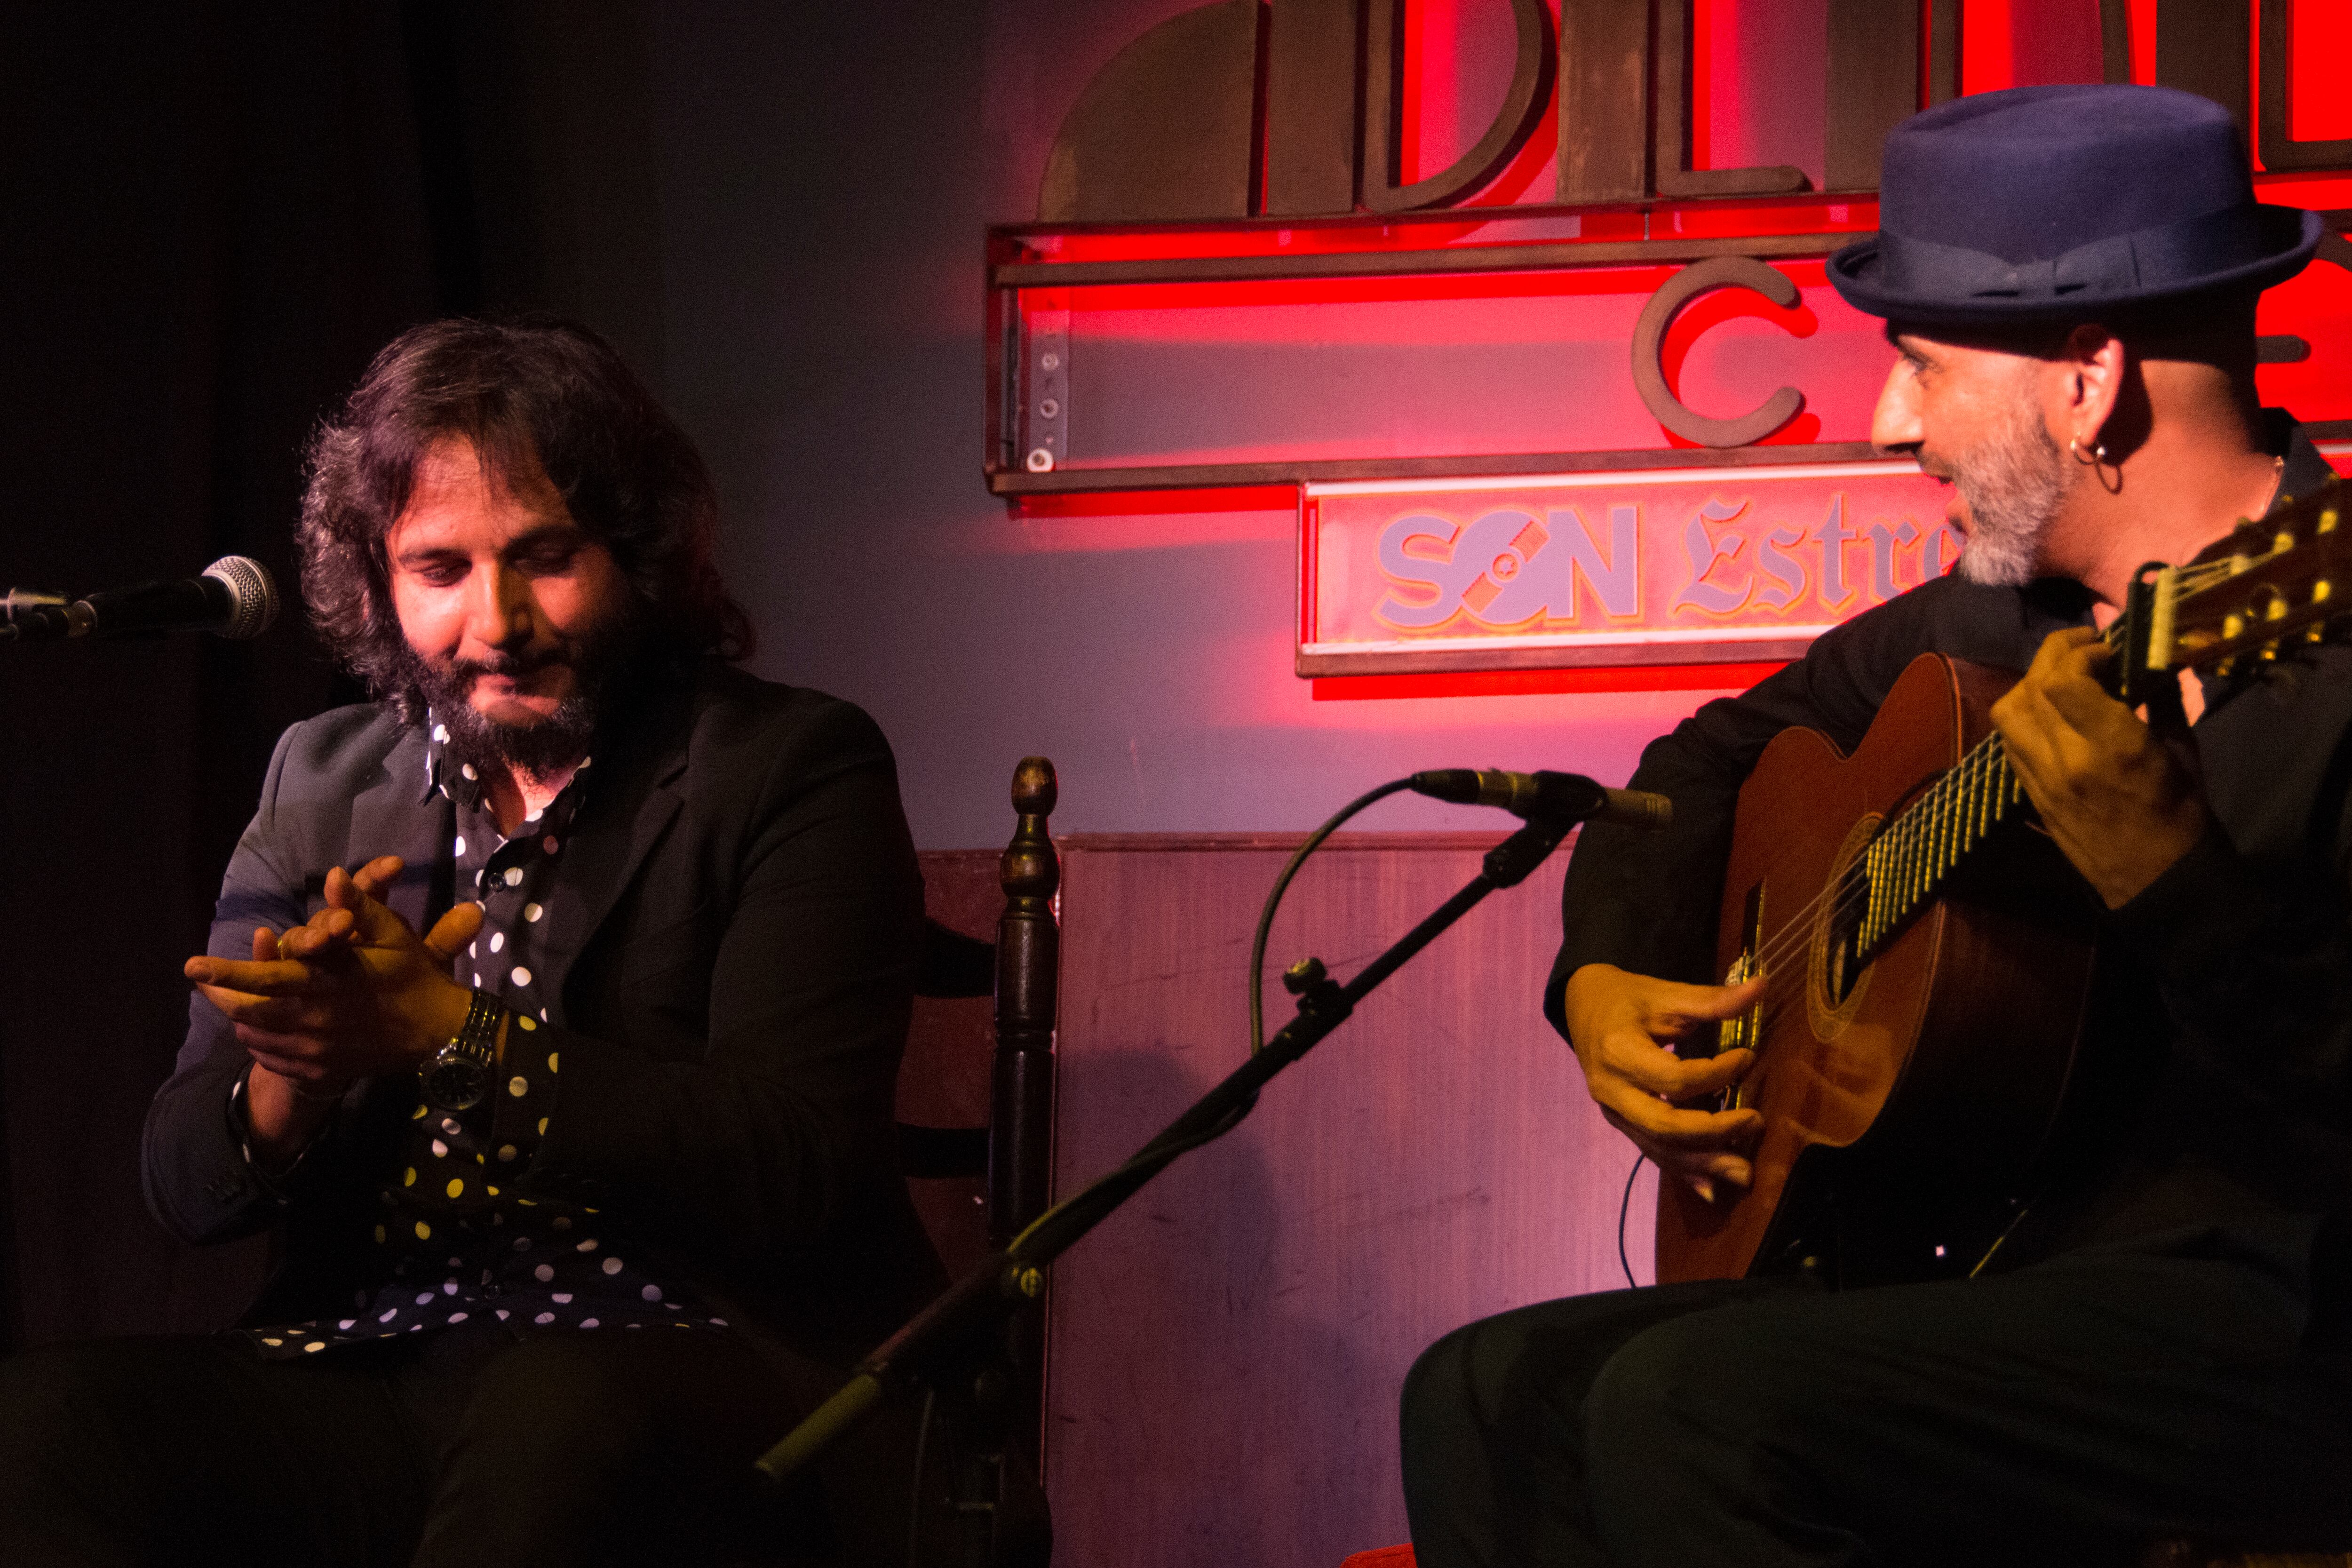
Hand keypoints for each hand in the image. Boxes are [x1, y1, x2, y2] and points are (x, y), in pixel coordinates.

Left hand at [186, 856, 483, 1096]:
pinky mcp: (321, 1071)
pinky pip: (273, 1061)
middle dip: (221, 997)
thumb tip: (333, 875)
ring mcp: (316, 1052)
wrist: (438, 1033)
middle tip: (208, 984)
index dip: (225, 973)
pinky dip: (262, 1044)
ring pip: (256, 1039)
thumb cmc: (412, 977)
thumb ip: (358, 908)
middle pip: (246, 1014)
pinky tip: (268, 1030)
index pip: (264, 980)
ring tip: (240, 1003)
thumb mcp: (392, 936)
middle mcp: (314, 1022)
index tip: (192, 967)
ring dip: (242, 1019)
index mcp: (326, 986)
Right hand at [1560, 962, 1765, 1202]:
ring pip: (1659, 1148)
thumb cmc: (1627, 999)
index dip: (1718, 1074)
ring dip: (1704, 1163)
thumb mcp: (1665, 993)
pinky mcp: (1621, 1123)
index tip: (1749, 1057)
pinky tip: (1711, 1189)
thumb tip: (1763, 986)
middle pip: (1666, 1126)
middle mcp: (1611, 1090)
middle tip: (1755, 1122)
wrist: (1583, 1007)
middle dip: (1715, 1132)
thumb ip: (1712, 1000)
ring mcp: (1614, 1112)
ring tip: (1745, 1172)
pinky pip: (1652, 1152)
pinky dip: (1683, 1171)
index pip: (1675, 1079)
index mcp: (1618, 1052)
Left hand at [1990, 627, 2209, 909]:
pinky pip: (2010, 741)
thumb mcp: (2183, 750)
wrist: (2156, 881)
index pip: (2064, 679)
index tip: (2106, 649)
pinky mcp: (2030, 794)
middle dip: (2054, 656)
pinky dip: (2024, 716)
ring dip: (2030, 684)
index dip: (2080, 652)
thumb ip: (2162, 699)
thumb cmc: (2182, 814)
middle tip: (2083, 649)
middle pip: (2031, 688)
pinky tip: (2050, 711)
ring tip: (2061, 677)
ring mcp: (2041, 779)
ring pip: (2008, 713)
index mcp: (2113, 746)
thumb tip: (2151, 658)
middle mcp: (2067, 759)